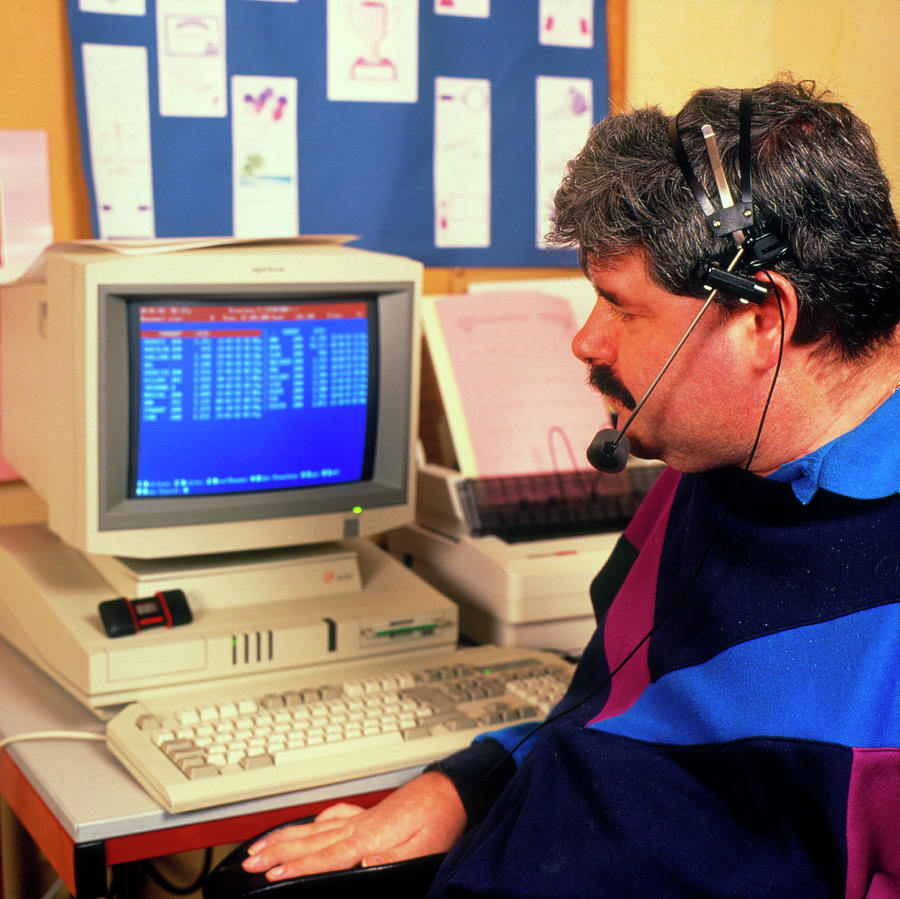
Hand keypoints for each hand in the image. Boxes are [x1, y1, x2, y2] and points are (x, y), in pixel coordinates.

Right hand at [241, 771, 465, 881]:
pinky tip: (306, 826)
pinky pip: (331, 817)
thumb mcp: (424, 849)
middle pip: (310, 840)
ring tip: (262, 845)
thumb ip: (391, 860)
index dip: (297, 867)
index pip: (325, 856)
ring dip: (286, 836)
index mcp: (369, 836)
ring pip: (315, 828)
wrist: (451, 791)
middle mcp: (359, 825)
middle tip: (249, 861)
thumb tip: (363, 866)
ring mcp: (361, 817)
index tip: (272, 874)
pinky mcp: (368, 814)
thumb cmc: (440, 820)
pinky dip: (311, 823)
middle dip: (277, 851)